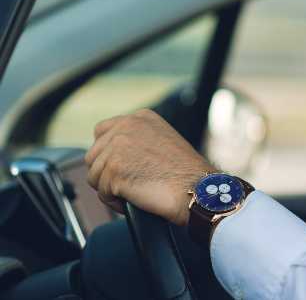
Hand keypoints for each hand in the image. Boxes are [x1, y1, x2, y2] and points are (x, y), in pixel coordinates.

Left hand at [85, 109, 216, 225]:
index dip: (108, 153)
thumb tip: (115, 154)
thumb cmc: (188, 174)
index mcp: (140, 118)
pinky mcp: (113, 170)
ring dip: (110, 189)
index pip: (103, 131)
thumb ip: (139, 140)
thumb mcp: (165, 142)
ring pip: (94, 174)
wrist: (197, 190)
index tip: (122, 167)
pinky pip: (101, 192)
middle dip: (107, 173)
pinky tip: (134, 201)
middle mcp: (126, 126)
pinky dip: (115, 202)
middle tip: (129, 185)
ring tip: (134, 194)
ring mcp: (117, 147)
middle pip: (94, 154)